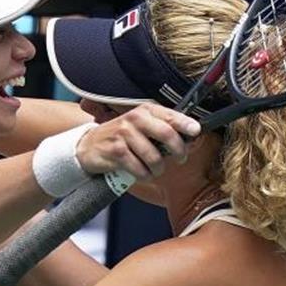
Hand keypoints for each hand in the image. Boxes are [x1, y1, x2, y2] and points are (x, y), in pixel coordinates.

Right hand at [76, 103, 201, 179]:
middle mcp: (135, 119)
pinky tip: (142, 174)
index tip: (196, 132)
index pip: (171, 116)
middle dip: (178, 151)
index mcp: (145, 110)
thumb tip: (190, 137)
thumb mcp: (141, 126)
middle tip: (180, 159)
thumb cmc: (122, 137)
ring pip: (154, 157)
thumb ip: (163, 128)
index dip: (186, 124)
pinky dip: (144, 175)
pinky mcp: (117, 151)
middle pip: (167, 134)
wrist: (89, 146)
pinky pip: (140, 169)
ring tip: (155, 170)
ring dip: (158, 168)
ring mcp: (124, 134)